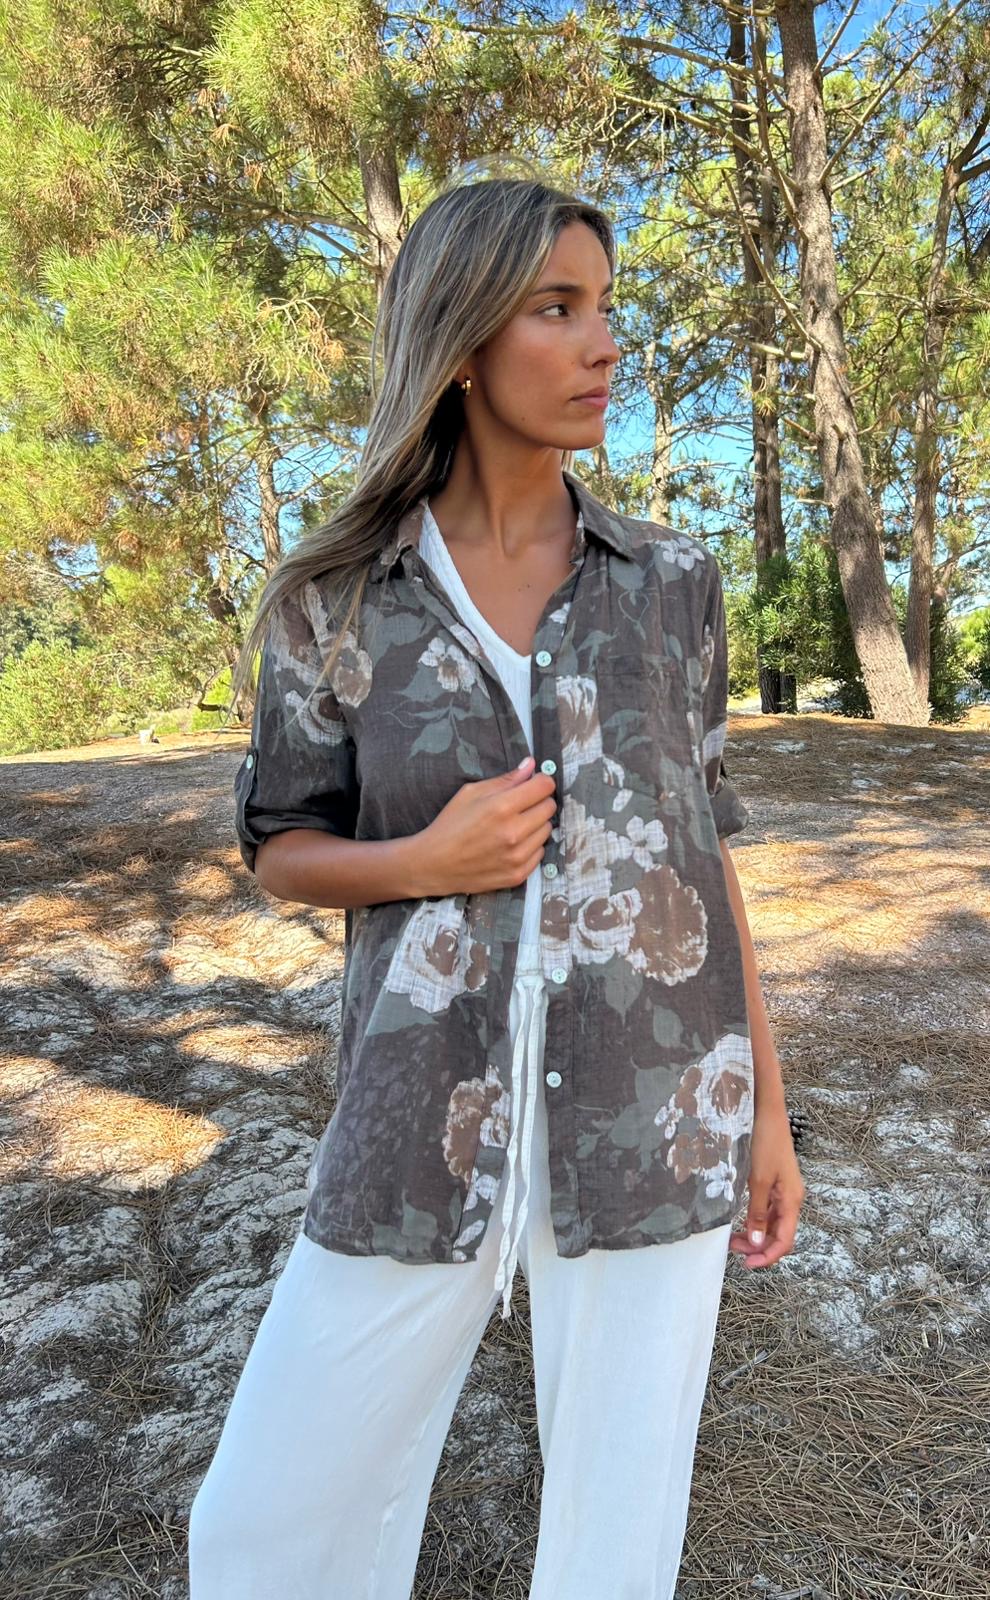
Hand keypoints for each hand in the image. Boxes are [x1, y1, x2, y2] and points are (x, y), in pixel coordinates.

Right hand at [416, 754, 557, 895]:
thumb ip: (505, 779)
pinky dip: (530, 846)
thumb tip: (530, 765)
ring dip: (535, 825)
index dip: (540, 782)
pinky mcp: (518, 875)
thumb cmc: (450, 825)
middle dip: (538, 802)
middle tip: (521, 805)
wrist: (434, 865)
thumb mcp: (471, 793)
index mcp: (502, 807)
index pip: (544, 787)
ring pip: (547, 830)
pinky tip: (511, 844)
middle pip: (550, 807)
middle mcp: (514, 832)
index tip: (533, 784)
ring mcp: (517, 856)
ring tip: (513, 826)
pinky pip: (540, 853)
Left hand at [729, 1102, 804, 1269]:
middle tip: (733, 1249)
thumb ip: (757, 1213)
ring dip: (754, 1234)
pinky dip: (754, 1220)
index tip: (747, 1264)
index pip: (784, 1240)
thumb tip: (757, 1242)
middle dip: (758, 1246)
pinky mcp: (774, 1183)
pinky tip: (739, 1222)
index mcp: (792, 1200)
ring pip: (772, 1224)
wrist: (766, 1112)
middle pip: (779, 1234)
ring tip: (733, 1239)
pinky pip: (766, 1210)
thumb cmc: (764, 1143)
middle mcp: (791, 1199)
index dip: (767, 1256)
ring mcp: (783, 1191)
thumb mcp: (758, 1181)